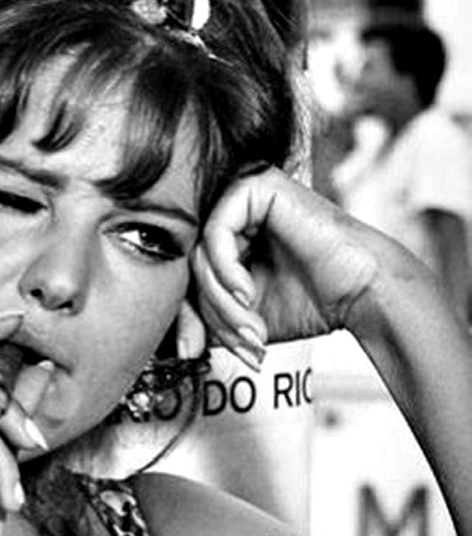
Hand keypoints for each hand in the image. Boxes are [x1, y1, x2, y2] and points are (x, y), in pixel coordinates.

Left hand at [193, 167, 390, 361]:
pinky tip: (248, 292)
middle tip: (238, 340)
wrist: (360, 293)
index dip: (184, 316)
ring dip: (222, 301)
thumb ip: (202, 318)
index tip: (191, 350)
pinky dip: (227, 270)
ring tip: (250, 326)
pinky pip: (216, 232)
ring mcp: (240, 194)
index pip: (179, 274)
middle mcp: (227, 211)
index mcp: (222, 236)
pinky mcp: (255, 186)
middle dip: (209, 314)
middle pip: (186, 266)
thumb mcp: (239, 317)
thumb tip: (174, 342)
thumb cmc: (309, 300)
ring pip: (199, 254)